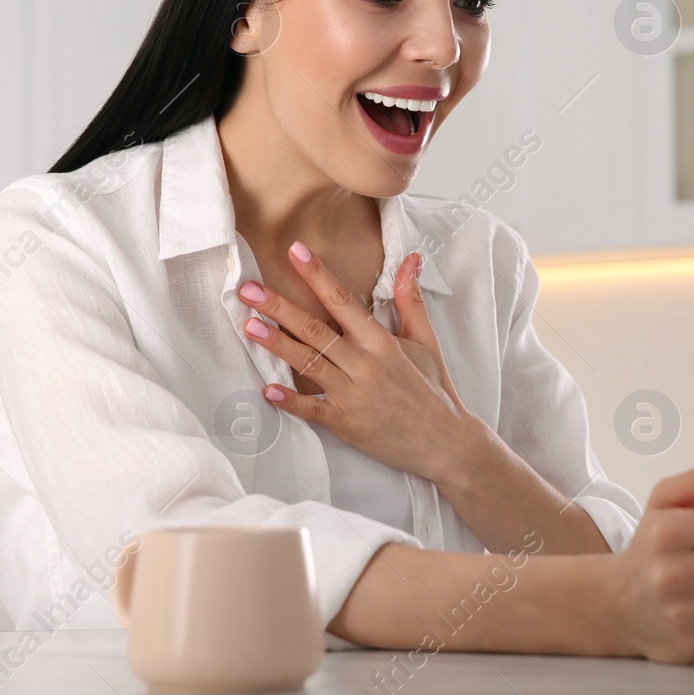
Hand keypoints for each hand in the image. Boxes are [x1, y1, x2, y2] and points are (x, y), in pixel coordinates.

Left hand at [238, 242, 485, 481]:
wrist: (445, 442)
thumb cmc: (432, 388)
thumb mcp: (425, 340)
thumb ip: (410, 299)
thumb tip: (411, 260)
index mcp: (381, 341)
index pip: (343, 301)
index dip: (317, 275)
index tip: (295, 252)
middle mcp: (365, 364)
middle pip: (315, 329)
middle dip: (279, 307)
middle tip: (248, 290)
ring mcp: (353, 395)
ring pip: (309, 364)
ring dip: (277, 345)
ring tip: (249, 326)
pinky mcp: (346, 423)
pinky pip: (313, 410)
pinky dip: (290, 401)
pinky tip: (267, 390)